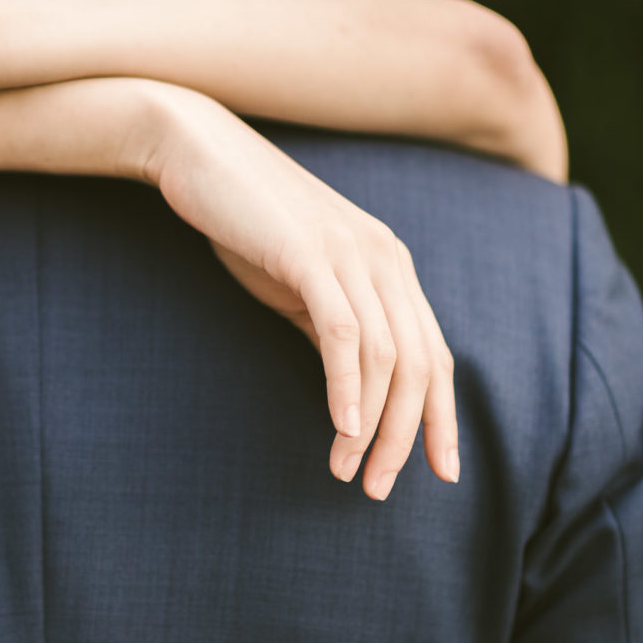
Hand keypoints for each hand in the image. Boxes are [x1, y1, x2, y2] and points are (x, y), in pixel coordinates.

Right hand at [143, 86, 458, 499]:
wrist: (200, 154)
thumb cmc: (245, 220)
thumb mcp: (298, 280)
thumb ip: (332, 325)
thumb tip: (350, 388)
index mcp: (389, 266)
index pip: (434, 355)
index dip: (442, 417)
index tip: (440, 471)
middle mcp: (386, 260)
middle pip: (420, 365)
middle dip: (409, 437)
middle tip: (380, 489)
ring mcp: (352, 255)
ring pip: (386, 357)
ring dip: (371, 424)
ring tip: (347, 471)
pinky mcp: (312, 256)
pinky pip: (343, 332)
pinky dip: (346, 385)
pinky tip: (338, 426)